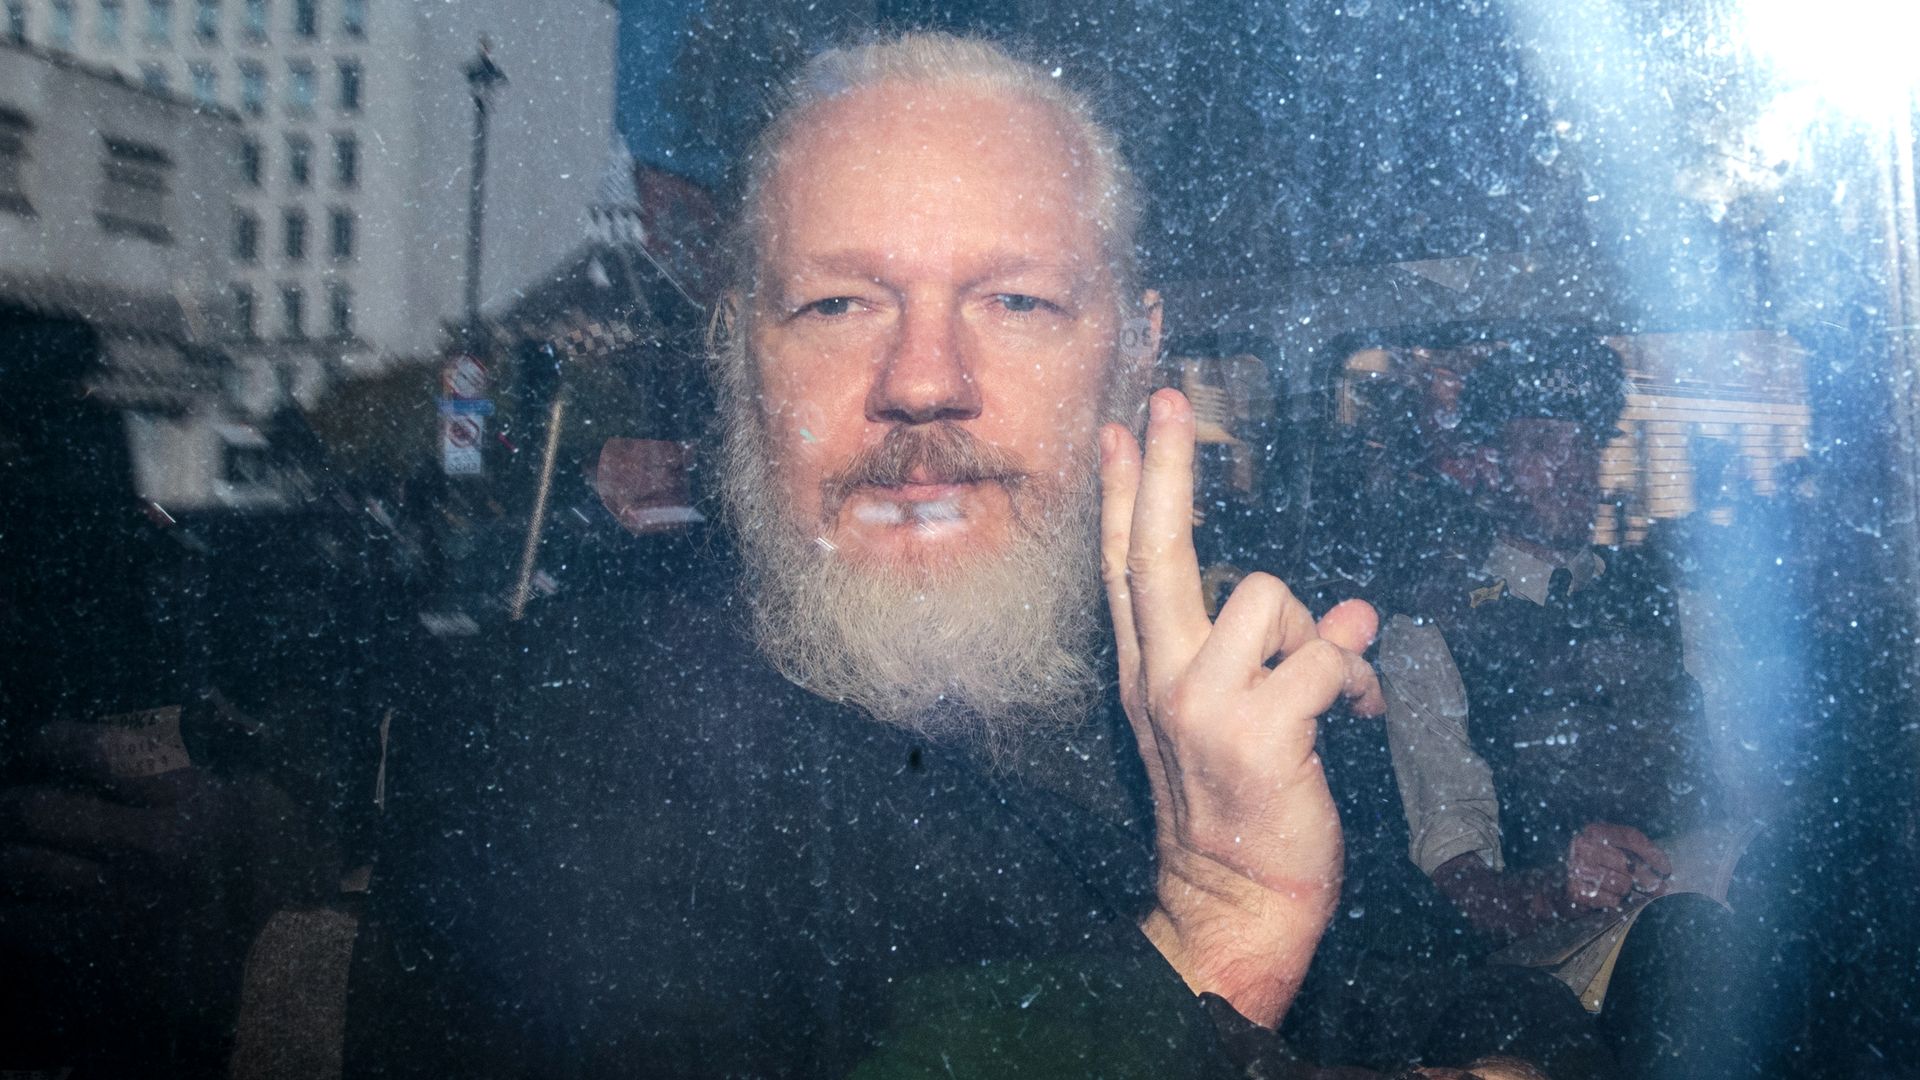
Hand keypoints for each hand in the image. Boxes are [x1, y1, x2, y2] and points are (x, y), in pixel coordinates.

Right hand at [1100, 389, 1383, 1027]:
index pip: (1125, 566)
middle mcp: (1161, 680)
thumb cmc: (1233, 809)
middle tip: (1170, 403)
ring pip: (1265, 594)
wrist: (1234, 900)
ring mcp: (1203, 706)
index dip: (1126, 493)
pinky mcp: (1259, 732)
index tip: (1125, 427)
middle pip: (1156, 552)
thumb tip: (1324, 606)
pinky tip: (1360, 705)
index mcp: (1147, 673)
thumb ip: (1243, 655)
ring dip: (1317, 629)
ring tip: (1333, 684)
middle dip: (1163, 470)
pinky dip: (1355, 671)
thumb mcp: (1208, 724)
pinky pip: (1323, 656)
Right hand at [1564, 822, 1670, 910]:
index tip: (1666, 869)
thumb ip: (1636, 853)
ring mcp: (1577, 868)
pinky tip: (1606, 897)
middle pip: (1629, 864)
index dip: (1652, 853)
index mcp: (1593, 831)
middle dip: (1646, 880)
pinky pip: (1612, 900)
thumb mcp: (1612, 851)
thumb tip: (1664, 871)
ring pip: (1623, 884)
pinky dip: (1614, 902)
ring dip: (1626, 891)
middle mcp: (1583, 845)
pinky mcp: (1576, 890)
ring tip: (1619, 889)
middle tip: (1659, 890)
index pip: (1630, 837)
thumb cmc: (1593, 867)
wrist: (1556, 887)